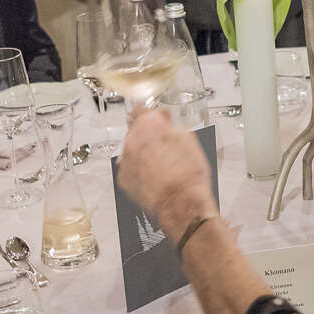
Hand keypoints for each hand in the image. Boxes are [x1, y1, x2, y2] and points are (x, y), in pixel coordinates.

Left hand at [119, 108, 214, 231]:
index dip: (153, 115)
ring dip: (144, 155)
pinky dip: (140, 171)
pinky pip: (130, 169)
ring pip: (133, 151)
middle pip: (137, 131)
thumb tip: (168, 125)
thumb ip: (173, 127)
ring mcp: (126, 160)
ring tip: (163, 166)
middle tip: (165, 147)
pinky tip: (155, 177)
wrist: (181, 203)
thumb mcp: (189, 139)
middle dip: (150, 137)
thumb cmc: (188, 175)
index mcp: (149, 125)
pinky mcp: (124, 179)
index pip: (142, 109)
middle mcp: (133, 140)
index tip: (158, 119)